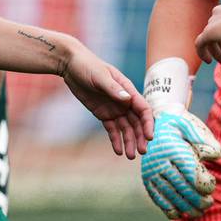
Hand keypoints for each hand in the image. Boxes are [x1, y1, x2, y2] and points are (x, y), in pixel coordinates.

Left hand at [62, 43, 154, 157]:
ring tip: (130, 156)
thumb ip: (113, 88)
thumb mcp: (100, 76)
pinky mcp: (103, 114)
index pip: (143, 109)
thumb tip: (128, 99)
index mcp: (128, 89)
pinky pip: (112, 129)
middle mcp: (124, 101)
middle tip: (142, 152)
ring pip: (126, 128)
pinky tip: (118, 151)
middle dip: (140, 137)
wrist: (70, 65)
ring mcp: (114, 108)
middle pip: (137, 122)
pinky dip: (115, 140)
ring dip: (129, 141)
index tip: (150, 137)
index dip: (148, 123)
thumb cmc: (87, 65)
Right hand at [140, 107, 220, 219]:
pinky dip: (168, 208)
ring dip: (185, 207)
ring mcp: (151, 171)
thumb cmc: (180, 126)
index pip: (191, 173)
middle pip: (182, 187)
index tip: (211, 187)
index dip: (204, 184)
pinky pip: (157, 197)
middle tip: (208, 204)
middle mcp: (159, 161)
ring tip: (198, 213)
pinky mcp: (147, 179)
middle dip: (197, 200)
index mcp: (173, 148)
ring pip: (170, 195)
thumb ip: (207, 141)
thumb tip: (215, 156)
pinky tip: (180, 214)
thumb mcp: (192, 126)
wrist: (155, 122)